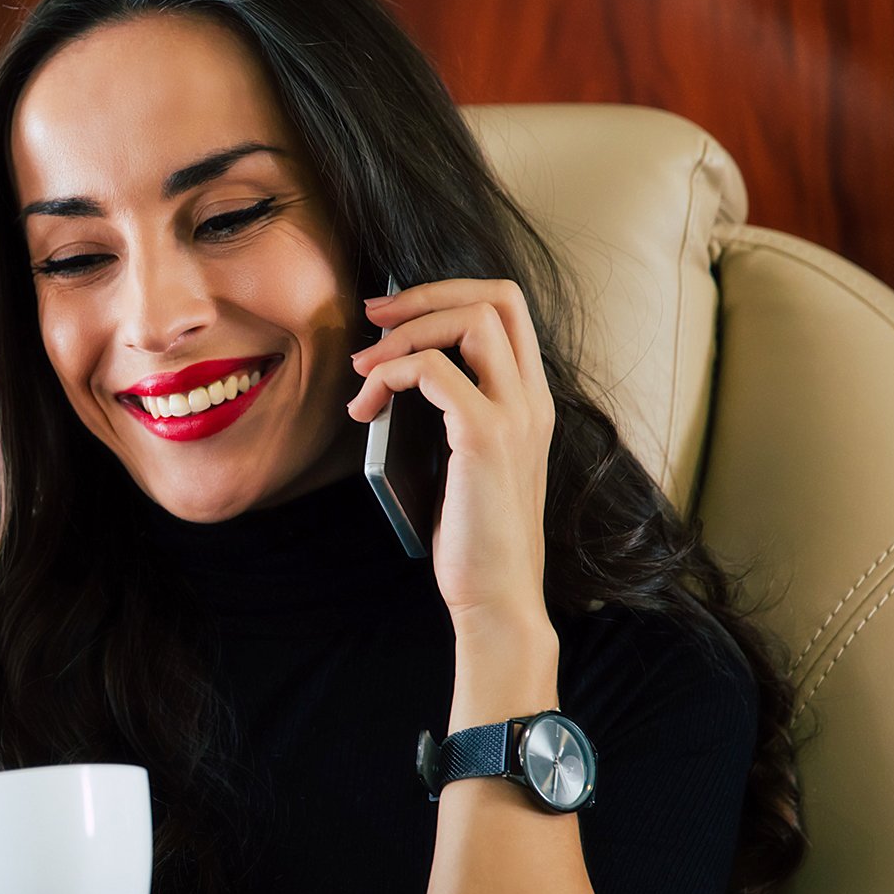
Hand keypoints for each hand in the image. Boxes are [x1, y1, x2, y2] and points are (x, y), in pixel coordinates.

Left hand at [345, 278, 554, 633]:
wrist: (496, 599)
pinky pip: (434, 370)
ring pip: (471, 320)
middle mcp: (532, 400)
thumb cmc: (472, 539)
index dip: (447, 294)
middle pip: (497, 297)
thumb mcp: (462, 462)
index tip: (391, 316)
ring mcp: (515, 416)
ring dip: (404, 334)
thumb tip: (392, 372)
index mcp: (530, 402)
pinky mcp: (486, 438)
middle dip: (425, 294)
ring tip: (362, 370)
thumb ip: (447, 413)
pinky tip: (367, 408)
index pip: (507, 308)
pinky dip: (392, 375)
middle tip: (372, 317)